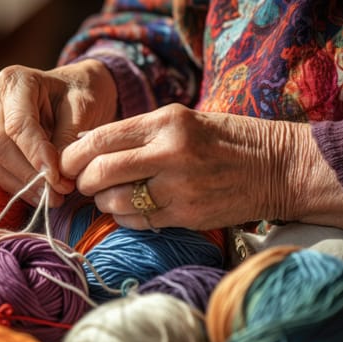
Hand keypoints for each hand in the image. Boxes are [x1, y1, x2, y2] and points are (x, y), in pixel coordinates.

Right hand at [0, 59, 116, 206]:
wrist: (77, 90)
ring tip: (53, 198)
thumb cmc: (82, 94)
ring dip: (20, 185)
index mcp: (16, 80)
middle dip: (27, 175)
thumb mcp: (84, 109)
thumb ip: (67, 139)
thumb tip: (55, 176)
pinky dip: (15, 186)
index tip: (57, 179)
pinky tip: (40, 195)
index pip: (18, 125)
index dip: (35, 155)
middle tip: (58, 194)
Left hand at [60, 103, 342, 232]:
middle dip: (81, 180)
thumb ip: (137, 132)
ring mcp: (179, 187)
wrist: (278, 167)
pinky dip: (124, 216)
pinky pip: (138, 221)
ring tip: (108, 196)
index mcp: (166, 121)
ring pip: (115, 201)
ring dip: (102, 201)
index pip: (101, 138)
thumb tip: (88, 145)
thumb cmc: (226, 138)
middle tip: (81, 183)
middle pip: (100, 171)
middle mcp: (170, 153)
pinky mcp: (187, 215)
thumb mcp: (182, 120)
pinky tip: (130, 208)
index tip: (65, 162)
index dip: (73, 154)